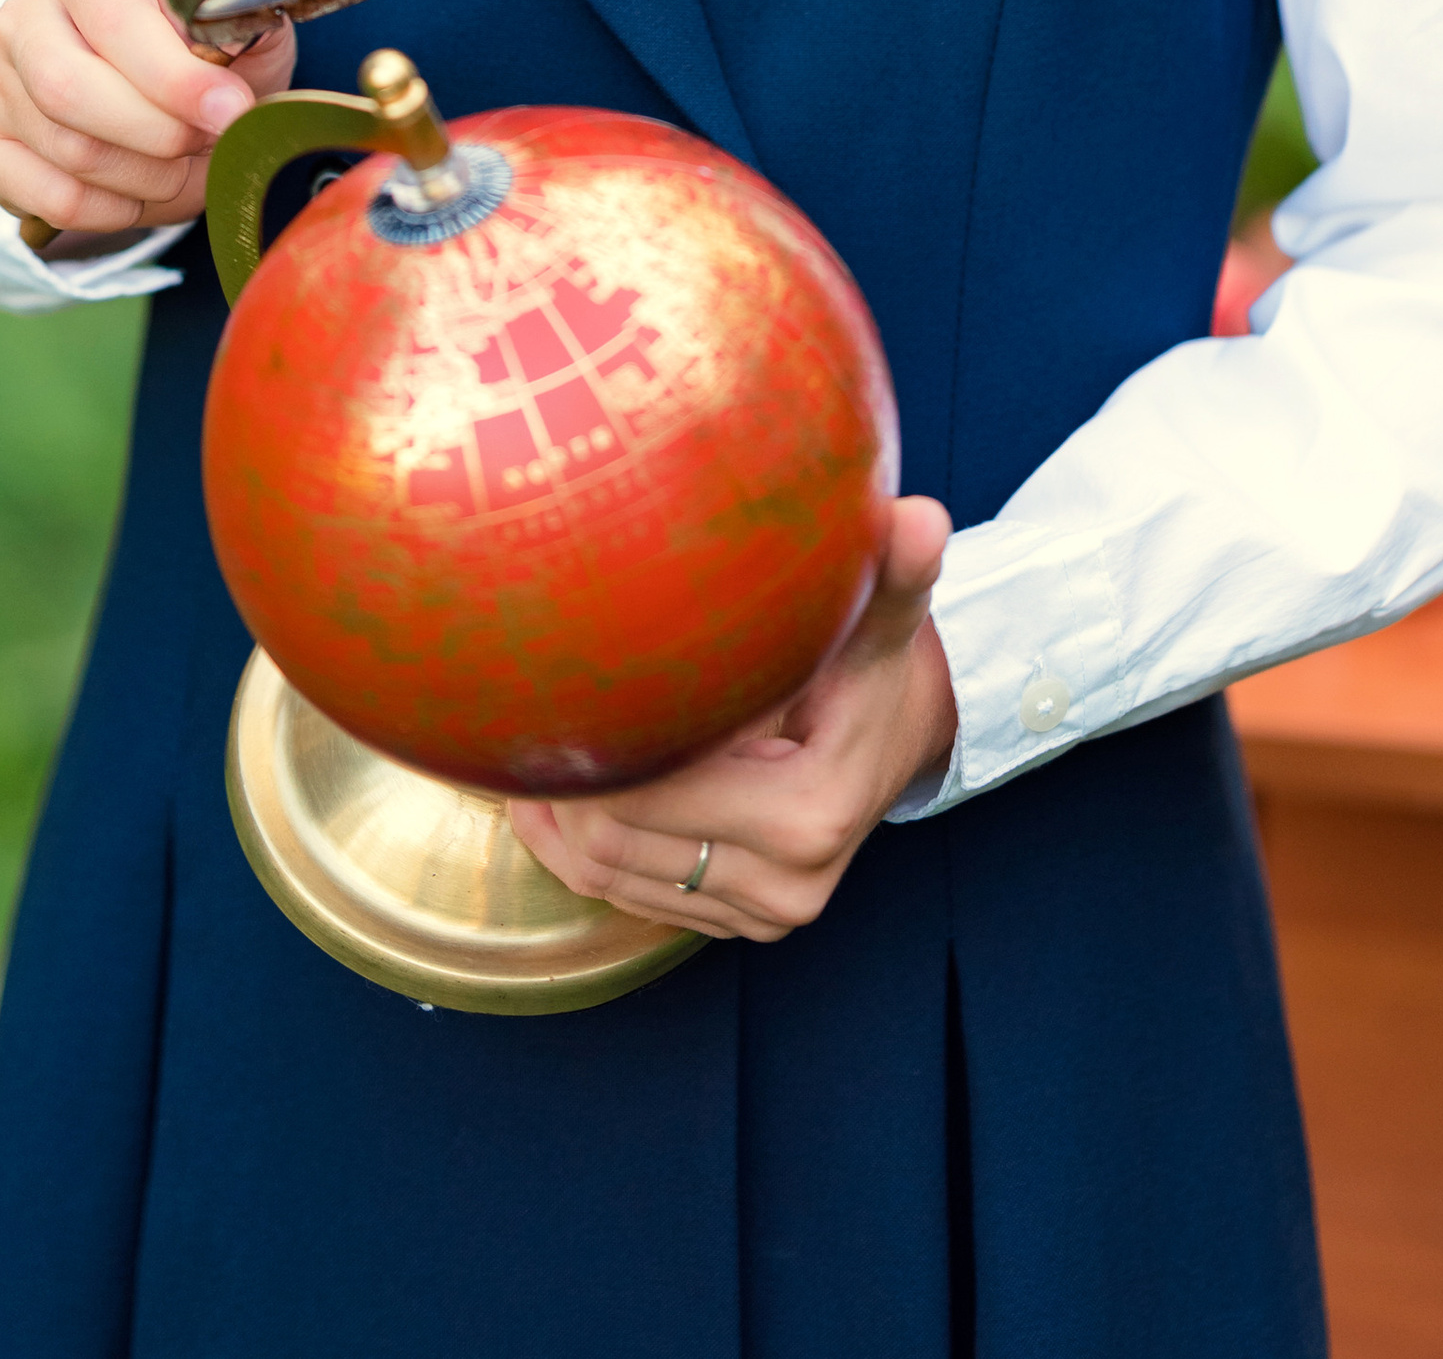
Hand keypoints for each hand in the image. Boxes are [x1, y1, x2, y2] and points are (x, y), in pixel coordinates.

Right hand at [0, 0, 295, 244]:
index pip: (116, 21)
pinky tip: (140, 188)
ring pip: (67, 150)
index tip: (232, 111)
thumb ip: (239, 33)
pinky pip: (48, 197)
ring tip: (184, 160)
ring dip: (147, 174)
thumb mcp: (227, 17)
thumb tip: (230, 76)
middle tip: (209, 140)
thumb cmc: (191, 37)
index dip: (177, 78)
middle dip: (158, 133)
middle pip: (70, 90)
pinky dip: (110, 210)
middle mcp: (22, 12)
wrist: (148, 70)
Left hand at [508, 495, 955, 943]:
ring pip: (610, 880)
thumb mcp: (880, 617)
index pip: (656, 792)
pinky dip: (583, 854)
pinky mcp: (739, 925)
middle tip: (523, 716)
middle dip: (564, 785)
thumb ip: (893, 570)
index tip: (556, 689)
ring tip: (526, 754)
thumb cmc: (877, 666)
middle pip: (616, 843)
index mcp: (809, 814)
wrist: (910, 733)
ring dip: (558, 824)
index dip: (598, 748)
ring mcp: (763, 915)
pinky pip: (632, 900)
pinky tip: (556, 798)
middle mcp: (786, 883)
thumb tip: (919, 517)